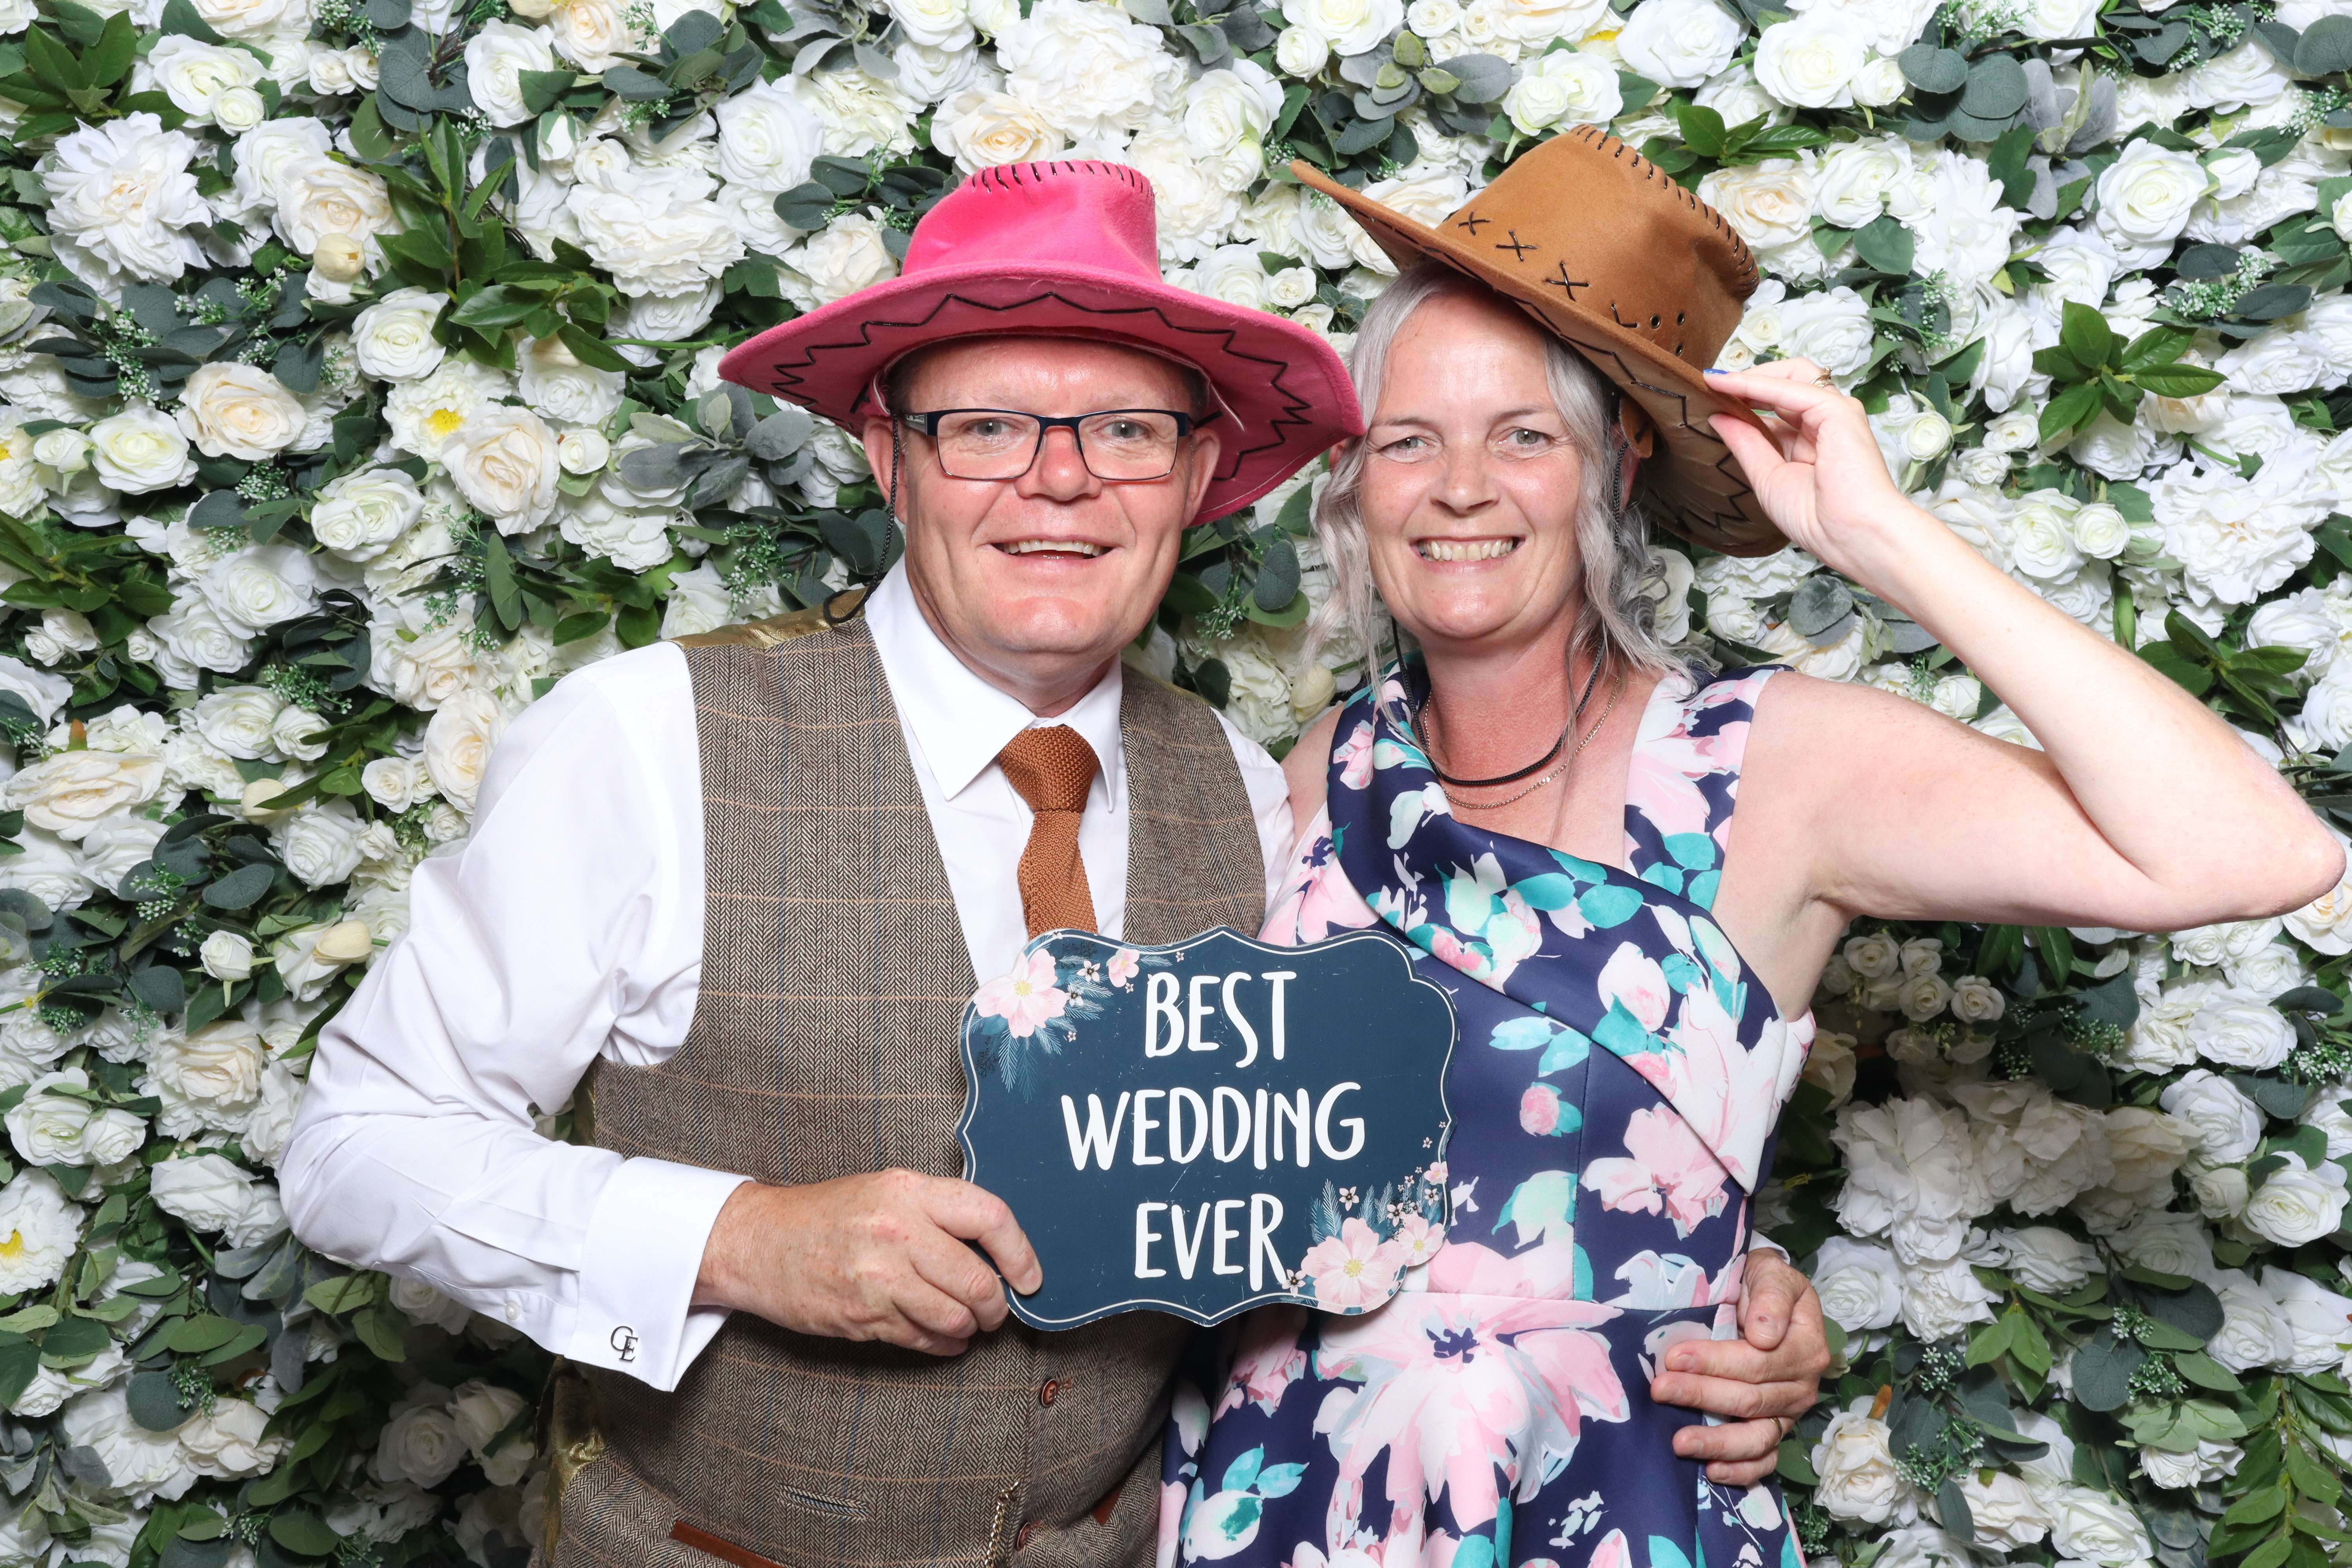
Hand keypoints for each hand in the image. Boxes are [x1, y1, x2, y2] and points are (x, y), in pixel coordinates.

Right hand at [694, 1169, 1042, 1355]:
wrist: (758, 1241)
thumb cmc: (827, 1215)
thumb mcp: (885, 1191)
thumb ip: (937, 1214)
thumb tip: (995, 1251)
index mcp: (909, 1191)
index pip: (990, 1216)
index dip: (1021, 1252)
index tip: (1030, 1277)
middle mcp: (897, 1231)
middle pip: (978, 1280)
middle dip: (996, 1306)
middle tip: (995, 1311)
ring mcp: (878, 1278)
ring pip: (955, 1317)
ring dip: (969, 1329)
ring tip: (965, 1324)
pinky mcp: (862, 1316)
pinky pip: (922, 1339)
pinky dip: (941, 1344)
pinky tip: (941, 1337)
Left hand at [1651, 1248, 1831, 1485]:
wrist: (1767, 1294)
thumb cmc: (1763, 1282)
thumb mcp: (1771, 1273)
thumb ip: (1771, 1296)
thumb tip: (1763, 1334)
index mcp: (1805, 1345)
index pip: (1757, 1361)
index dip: (1715, 1361)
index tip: (1674, 1356)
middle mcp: (1802, 1384)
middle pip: (1751, 1399)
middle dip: (1701, 1395)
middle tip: (1659, 1389)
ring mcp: (1790, 1411)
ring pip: (1757, 1436)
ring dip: (1717, 1441)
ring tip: (1679, 1442)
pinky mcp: (1777, 1428)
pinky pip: (1765, 1458)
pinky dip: (1742, 1470)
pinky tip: (1712, 1470)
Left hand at [1704, 359, 1925, 575]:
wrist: (1849, 536)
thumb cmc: (1816, 518)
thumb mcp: (1767, 476)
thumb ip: (1745, 443)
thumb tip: (1717, 418)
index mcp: (1811, 438)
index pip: (1777, 404)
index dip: (1745, 397)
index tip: (1710, 397)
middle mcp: (1824, 421)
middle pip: (1786, 381)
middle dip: (1749, 380)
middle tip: (1712, 387)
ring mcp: (1834, 412)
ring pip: (1793, 374)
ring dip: (1752, 376)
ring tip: (1717, 383)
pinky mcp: (1838, 410)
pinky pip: (1792, 387)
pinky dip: (1758, 384)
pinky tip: (1729, 386)